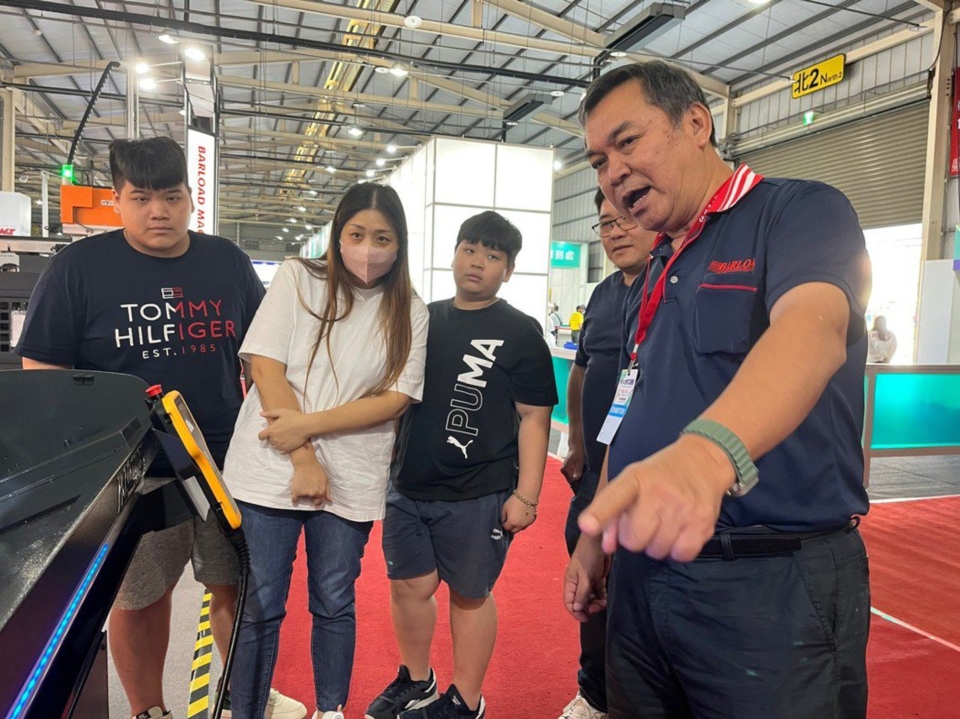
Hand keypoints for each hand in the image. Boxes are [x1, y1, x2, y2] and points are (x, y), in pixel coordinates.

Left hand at [258, 408, 310, 451]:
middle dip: (273, 437)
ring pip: (275, 446)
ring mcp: (281, 445)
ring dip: (277, 443)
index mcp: (271, 430)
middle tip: (281, 432)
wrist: (306, 426)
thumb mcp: (282, 412)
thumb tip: (260, 414)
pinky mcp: (287, 449)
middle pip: (269, 441)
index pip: (261, 436)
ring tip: (285, 437)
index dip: (262, 435)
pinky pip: (281, 451)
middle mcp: (274, 439)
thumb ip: (270, 413)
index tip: (267, 434)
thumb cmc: (294, 417)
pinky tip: (288, 443)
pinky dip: (282, 448)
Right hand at [290, 456, 330, 506]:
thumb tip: (329, 500)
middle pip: (311, 499)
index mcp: (321, 492)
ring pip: (303, 498)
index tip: (315, 497)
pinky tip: (295, 494)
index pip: (319, 502)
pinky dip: (294, 498)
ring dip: (303, 494)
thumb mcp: (326, 479)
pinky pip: (294, 499)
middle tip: (309, 486)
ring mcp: (304, 493)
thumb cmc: (317, 470)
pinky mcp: (296, 491)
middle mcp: (313, 494)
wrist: (306, 463)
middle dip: (310, 495)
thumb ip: (327, 491)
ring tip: (303, 484)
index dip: (317, 500)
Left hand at [501, 494, 536, 532]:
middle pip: (514, 531)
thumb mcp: (504, 507)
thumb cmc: (514, 501)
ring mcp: (526, 524)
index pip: (506, 528)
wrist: (527, 496)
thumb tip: (503, 521)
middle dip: (511, 527)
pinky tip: (523, 517)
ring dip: (518, 526)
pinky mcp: (532, 521)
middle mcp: (519, 525)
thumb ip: (503, 516)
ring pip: (521, 529)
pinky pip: (526, 525)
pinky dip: (524, 523)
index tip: (504, 521)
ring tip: (517, 520)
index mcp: (511, 522)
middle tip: (510, 522)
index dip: (504, 525)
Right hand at [560, 443, 584, 486]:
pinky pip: (571, 475)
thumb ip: (578, 470)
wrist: (575, 447)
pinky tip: (580, 473)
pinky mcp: (566, 469)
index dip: (578, 483)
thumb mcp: (580, 462)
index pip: (571, 481)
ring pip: (571, 478)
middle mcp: (563, 470)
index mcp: (565, 469)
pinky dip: (575, 475)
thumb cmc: (578, 453)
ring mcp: (564, 470)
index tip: (584, 484)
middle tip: (585, 480)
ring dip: (577, 478)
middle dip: (577, 481)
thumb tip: (576, 479)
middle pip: (571, 480)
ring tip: (583, 476)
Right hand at [563, 533, 608, 621]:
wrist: (599, 543)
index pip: (569, 602)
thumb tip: (576, 609)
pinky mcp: (597, 580)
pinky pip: (598, 593)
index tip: (585, 618)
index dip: (576, 612)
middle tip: (597, 608)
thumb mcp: (585, 577)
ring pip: (591, 599)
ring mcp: (588, 582)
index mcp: (570, 584)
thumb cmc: (588, 557)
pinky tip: (605, 599)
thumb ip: (582, 593)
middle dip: (588, 608)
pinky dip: (602, 598)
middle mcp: (578, 585)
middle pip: (581, 603)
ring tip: (603, 603)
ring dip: (596, 603)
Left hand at [578, 435, 733, 561]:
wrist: (703, 461)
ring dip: (656, 544)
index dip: (599, 514)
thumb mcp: (631, 483)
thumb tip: (607, 546)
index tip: (587, 526)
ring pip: (656, 551)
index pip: (615, 497)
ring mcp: (683, 508)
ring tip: (664, 523)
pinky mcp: (703, 523)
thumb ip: (612, 514)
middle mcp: (659, 492)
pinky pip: (681, 555)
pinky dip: (677, 550)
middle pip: (634, 540)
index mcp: (636, 479)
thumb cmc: (659, 476)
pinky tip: (679, 533)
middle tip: (645, 522)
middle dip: (635, 538)